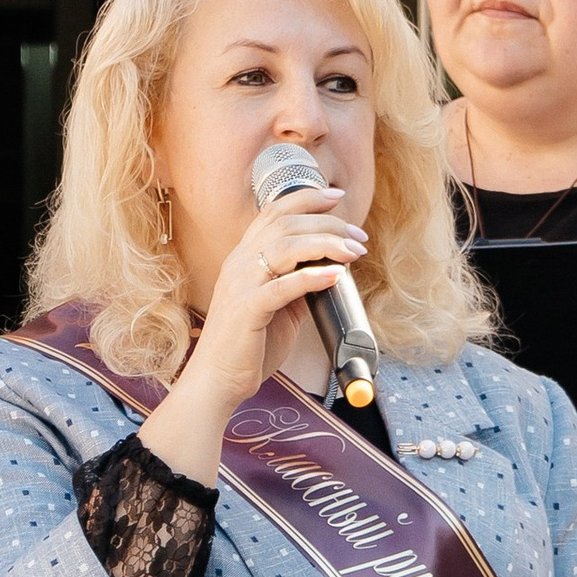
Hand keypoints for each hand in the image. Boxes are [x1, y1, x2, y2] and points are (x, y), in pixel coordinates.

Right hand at [142, 186, 367, 481]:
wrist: (217, 381)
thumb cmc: (247, 346)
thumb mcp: (277, 308)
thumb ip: (296, 285)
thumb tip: (329, 270)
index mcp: (243, 259)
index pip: (273, 212)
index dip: (305, 197)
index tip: (336, 195)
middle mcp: (238, 264)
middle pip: (285, 224)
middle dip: (328, 223)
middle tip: (359, 235)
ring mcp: (240, 285)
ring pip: (285, 247)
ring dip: (326, 244)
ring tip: (355, 252)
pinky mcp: (246, 311)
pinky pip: (282, 287)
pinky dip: (312, 277)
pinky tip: (336, 276)